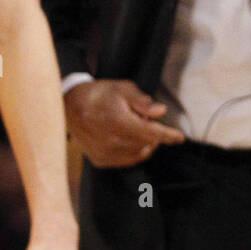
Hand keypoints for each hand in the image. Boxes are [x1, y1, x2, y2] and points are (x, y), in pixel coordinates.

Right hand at [65, 79, 183, 166]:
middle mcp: (111, 141)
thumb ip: (142, 101)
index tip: (180, 137)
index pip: (151, 133)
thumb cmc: (100, 94)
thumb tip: (160, 111)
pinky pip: (127, 159)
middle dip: (152, 132)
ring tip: (131, 126)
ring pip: (139, 152)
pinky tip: (127, 138)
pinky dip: (134, 150)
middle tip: (141, 117)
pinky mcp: (100, 160)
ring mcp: (105, 153)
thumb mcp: (122, 89)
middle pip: (147, 143)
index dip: (168, 135)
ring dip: (144, 142)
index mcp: (118, 122)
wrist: (70, 106)